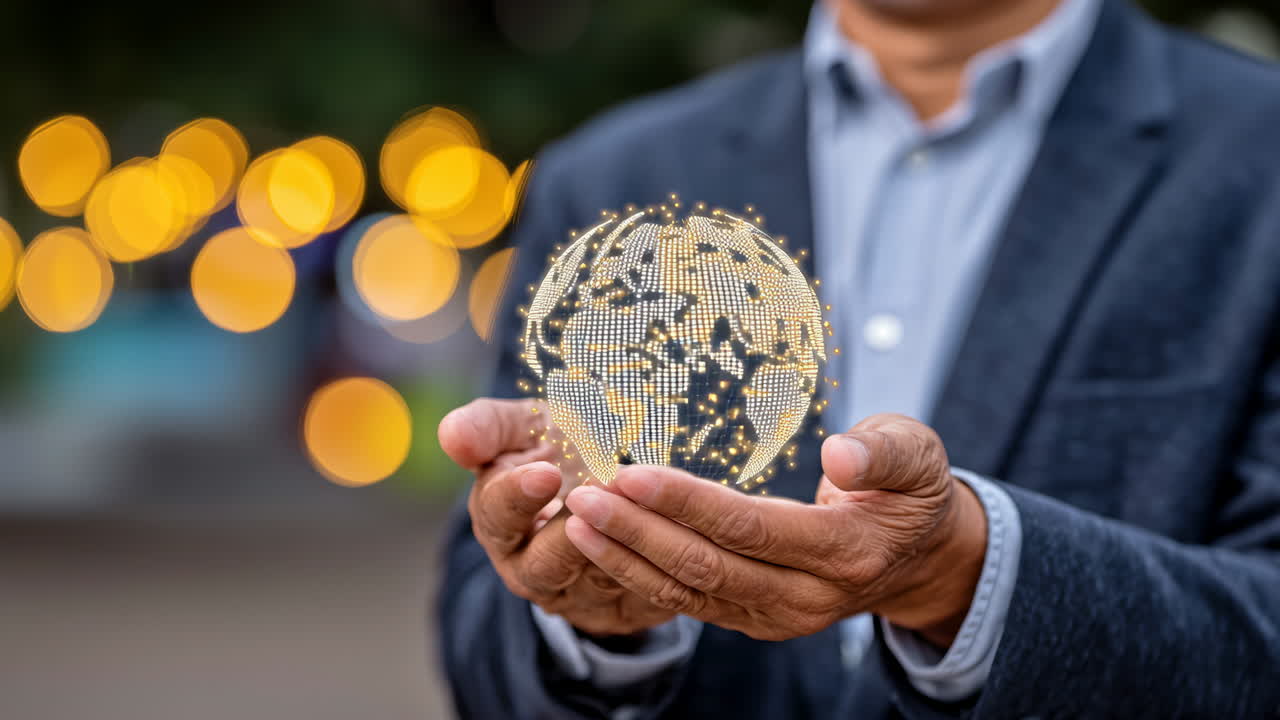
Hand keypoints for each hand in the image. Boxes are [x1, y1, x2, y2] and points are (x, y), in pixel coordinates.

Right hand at [439, 398, 675, 636]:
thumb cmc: (557, 449)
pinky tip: (677, 530)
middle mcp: (533, 571)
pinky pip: (648, 594)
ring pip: (602, 579)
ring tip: (642, 505)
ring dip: (623, 545)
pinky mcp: (629, 609)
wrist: (607, 485)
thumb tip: (450, 435)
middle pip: (546, 564)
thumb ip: (487, 428)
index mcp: (499, 524)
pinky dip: (662, 565)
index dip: (519, 497)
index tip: (546, 473)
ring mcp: (581, 596)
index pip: (498, 516)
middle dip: (573, 532)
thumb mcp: (522, 428)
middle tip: (600, 495)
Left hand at [560, 414, 986, 645]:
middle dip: (639, 533)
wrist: (916, 558)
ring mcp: (776, 617)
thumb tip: (840, 452)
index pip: (750, 528)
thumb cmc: (910, 492)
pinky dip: (640, 574)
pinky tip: (601, 544)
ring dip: (627, 558)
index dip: (687, 504)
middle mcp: (806, 597)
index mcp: (845, 553)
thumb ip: (885, 452)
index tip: (632, 474)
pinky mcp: (753, 618)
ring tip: (577, 519)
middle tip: (583, 495)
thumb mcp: (918, 457)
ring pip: (689, 593)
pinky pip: (689, 601)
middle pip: (707, 567)